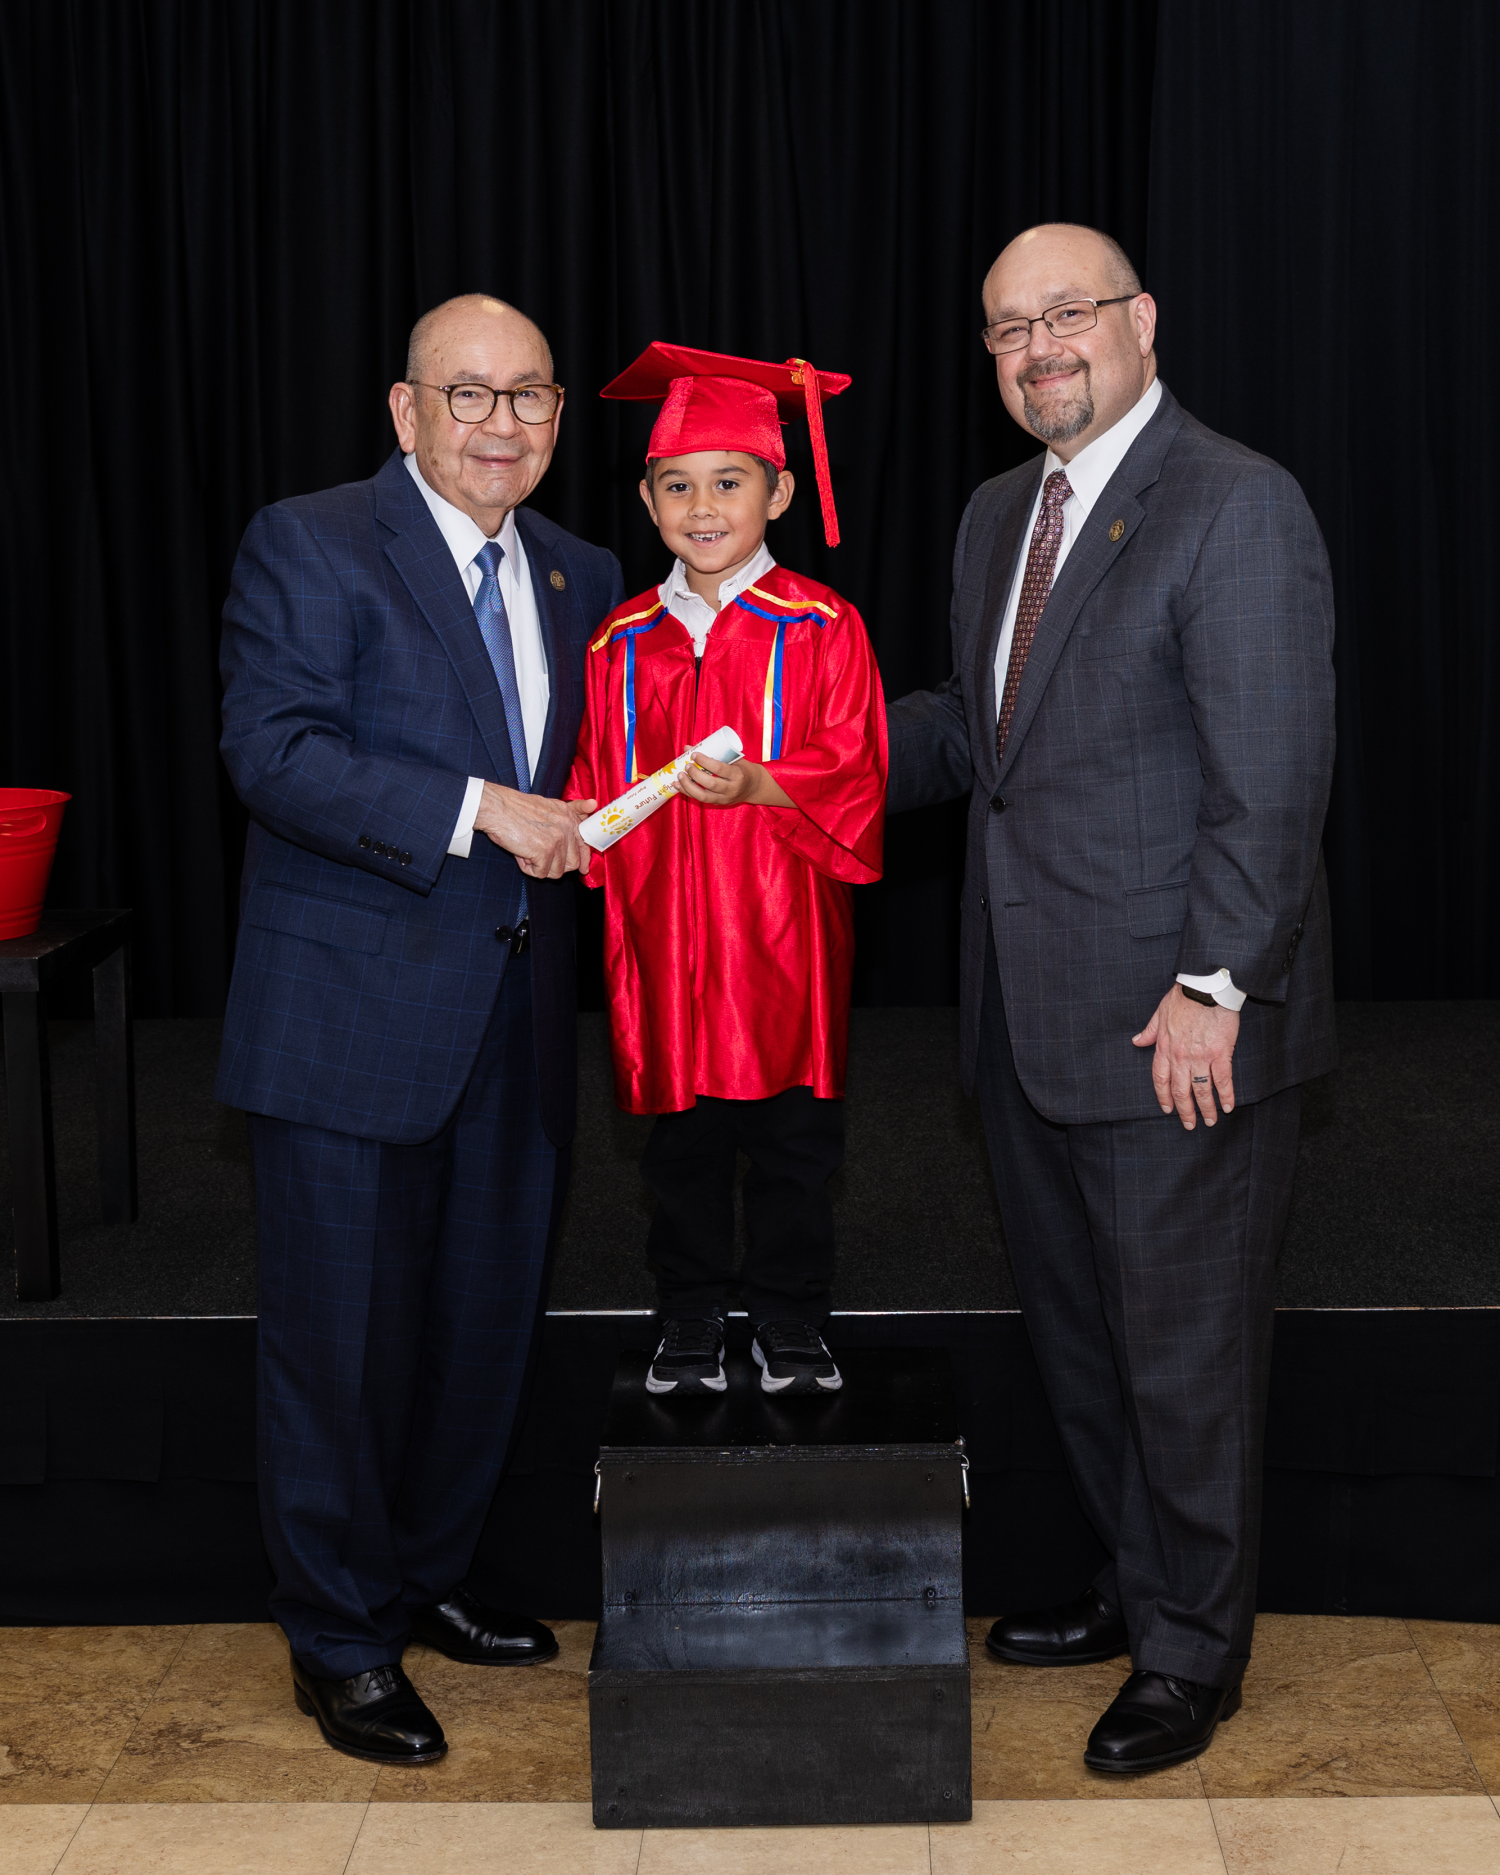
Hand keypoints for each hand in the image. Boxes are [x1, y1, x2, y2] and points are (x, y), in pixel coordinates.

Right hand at [474, 782, 595, 876]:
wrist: (497, 808)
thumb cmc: (517, 808)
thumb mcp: (550, 805)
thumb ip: (572, 809)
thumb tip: (593, 805)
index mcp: (569, 816)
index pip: (584, 844)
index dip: (583, 860)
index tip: (583, 869)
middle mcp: (567, 827)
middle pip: (572, 864)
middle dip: (555, 865)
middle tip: (538, 856)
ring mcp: (557, 840)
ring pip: (556, 872)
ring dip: (540, 866)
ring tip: (527, 851)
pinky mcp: (545, 852)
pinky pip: (541, 873)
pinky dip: (528, 868)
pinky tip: (521, 854)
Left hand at [675, 752, 793, 808]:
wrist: (754, 787)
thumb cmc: (743, 769)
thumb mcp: (734, 759)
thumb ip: (714, 753)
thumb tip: (688, 747)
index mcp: (738, 775)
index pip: (719, 768)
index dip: (705, 761)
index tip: (694, 754)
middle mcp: (731, 789)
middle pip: (710, 784)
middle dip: (695, 774)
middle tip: (686, 766)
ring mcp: (725, 798)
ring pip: (703, 796)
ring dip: (688, 787)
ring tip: (679, 776)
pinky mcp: (719, 804)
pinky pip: (701, 800)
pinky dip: (688, 793)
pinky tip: (678, 786)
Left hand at [1132, 985, 1239, 1129]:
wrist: (1206, 988)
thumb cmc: (1183, 997)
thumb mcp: (1159, 1013)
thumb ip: (1149, 1031)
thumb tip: (1136, 1041)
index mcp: (1164, 1047)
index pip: (1160, 1079)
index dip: (1163, 1097)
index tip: (1168, 1109)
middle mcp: (1180, 1056)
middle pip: (1180, 1090)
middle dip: (1185, 1111)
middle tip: (1190, 1124)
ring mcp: (1201, 1057)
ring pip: (1201, 1090)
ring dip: (1206, 1109)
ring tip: (1210, 1121)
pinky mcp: (1220, 1053)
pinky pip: (1223, 1080)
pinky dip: (1226, 1095)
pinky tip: (1228, 1106)